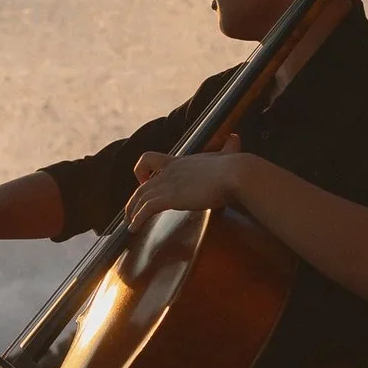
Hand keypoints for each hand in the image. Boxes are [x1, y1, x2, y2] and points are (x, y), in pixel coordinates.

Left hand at [122, 138, 249, 229]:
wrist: (236, 173)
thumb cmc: (235, 167)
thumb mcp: (227, 155)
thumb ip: (228, 149)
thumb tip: (235, 138)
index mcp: (180, 161)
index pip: (150, 159)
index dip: (142, 170)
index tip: (143, 181)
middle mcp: (170, 171)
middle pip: (142, 185)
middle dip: (134, 200)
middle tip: (132, 213)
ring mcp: (170, 183)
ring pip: (140, 197)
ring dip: (132, 213)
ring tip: (130, 225)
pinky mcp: (172, 197)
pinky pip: (146, 208)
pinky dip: (138, 219)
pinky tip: (134, 229)